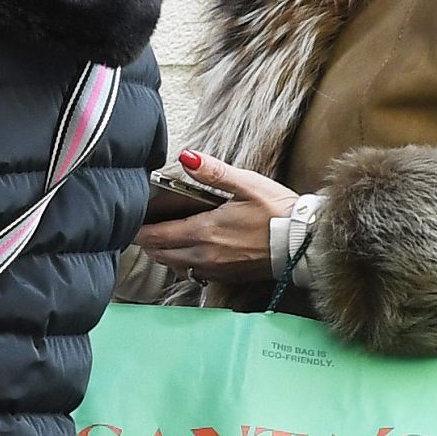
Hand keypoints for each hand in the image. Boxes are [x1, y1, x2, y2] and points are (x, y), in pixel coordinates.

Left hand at [132, 153, 297, 281]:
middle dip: (148, 242)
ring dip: (164, 254)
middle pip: (159, 253)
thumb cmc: (278, 211)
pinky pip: (193, 274)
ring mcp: (214, 269)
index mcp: (203, 231)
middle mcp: (203, 254)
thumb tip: (186, 157)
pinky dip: (183, 264)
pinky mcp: (226, 278)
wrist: (304, 244)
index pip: (155, 235)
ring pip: (174, 266)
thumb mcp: (247, 184)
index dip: (139, 229)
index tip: (131, 221)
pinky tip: (190, 252)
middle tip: (144, 228)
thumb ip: (213, 173)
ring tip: (164, 238)